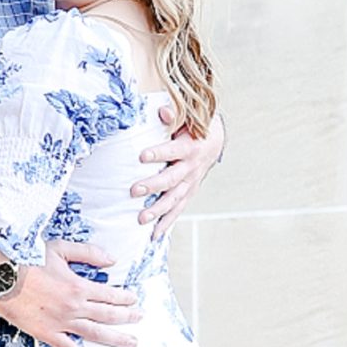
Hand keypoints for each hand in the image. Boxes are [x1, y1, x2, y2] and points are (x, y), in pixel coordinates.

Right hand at [0, 242, 140, 346]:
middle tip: (139, 319)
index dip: (125, 298)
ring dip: (116, 339)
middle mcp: (74, 307)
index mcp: (79, 286)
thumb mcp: (60, 249)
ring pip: (95, 333)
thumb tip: (112, 259)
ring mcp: (61, 322)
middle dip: (127, 317)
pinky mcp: (47, 333)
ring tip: (132, 342)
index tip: (134, 300)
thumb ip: (88, 253)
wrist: (0, 276)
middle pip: (108, 315)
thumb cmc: (26, 259)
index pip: (110, 295)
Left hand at [131, 109, 224, 239]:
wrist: (213, 140)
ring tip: (141, 219)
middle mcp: (192, 168)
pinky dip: (167, 223)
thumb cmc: (193, 125)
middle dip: (153, 185)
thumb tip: (162, 111)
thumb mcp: (187, 116)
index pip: (174, 150)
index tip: (142, 155)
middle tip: (134, 190)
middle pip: (172, 179)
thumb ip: (174, 115)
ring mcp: (191, 183)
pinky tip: (154, 235)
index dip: (160, 153)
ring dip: (158, 210)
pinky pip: (178, 210)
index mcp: (191, 147)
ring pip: (175, 199)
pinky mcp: (189, 192)